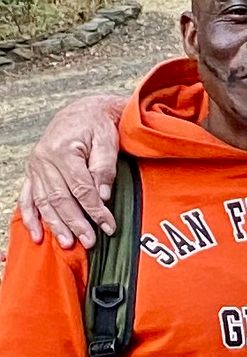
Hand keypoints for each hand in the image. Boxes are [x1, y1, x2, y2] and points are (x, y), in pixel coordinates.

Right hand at [19, 93, 123, 248]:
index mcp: (63, 151)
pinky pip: (27, 197)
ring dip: (54, 224)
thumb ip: (104, 169)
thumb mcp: (107, 142)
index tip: (109, 227)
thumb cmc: (97, 127)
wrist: (82, 112)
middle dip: (75, 223)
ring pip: (44, 201)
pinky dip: (30, 217)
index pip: (81, 189)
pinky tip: (36, 234)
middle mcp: (44, 159)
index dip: (95, 211)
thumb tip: (102, 197)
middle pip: (60, 198)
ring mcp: (35, 166)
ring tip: (67, 244)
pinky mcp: (32, 172)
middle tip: (89, 242)